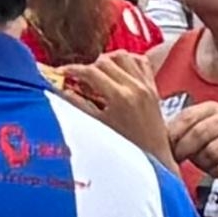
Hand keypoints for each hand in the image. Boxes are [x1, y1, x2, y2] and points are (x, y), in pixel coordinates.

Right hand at [55, 50, 173, 167]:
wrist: (155, 160)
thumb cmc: (128, 149)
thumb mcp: (99, 127)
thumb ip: (79, 106)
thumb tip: (62, 91)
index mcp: (120, 97)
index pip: (91, 72)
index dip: (73, 70)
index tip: (62, 72)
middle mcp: (135, 87)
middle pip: (105, 61)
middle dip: (88, 67)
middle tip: (79, 78)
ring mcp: (146, 86)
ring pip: (123, 56)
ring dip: (108, 60)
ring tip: (99, 73)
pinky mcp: (154, 88)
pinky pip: (141, 62)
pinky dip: (128, 61)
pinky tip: (119, 71)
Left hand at [170, 96, 217, 197]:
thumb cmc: (215, 151)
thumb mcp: (197, 137)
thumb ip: (179, 132)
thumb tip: (152, 136)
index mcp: (212, 108)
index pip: (187, 117)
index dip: (173, 134)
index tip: (165, 148)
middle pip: (198, 134)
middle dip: (184, 150)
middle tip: (178, 159)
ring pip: (211, 152)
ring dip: (203, 163)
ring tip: (204, 163)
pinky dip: (216, 173)